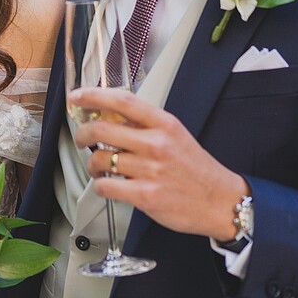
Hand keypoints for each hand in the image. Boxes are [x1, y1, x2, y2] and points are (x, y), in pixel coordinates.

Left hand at [72, 87, 247, 243]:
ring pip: (100, 159)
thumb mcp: (176, 136)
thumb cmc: (197, 170)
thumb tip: (112, 117)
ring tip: (99, 167)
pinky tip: (107, 186)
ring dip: (92, 164)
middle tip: (81, 139)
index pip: (122, 101)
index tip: (77, 97)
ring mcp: (150, 170)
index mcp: (164, 124)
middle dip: (82, 134)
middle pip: (102, 129)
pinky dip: (100, 187)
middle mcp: (156, 144)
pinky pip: (106, 187)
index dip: (94, 95)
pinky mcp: (146, 196)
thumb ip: (146, 126)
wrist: (221, 201)